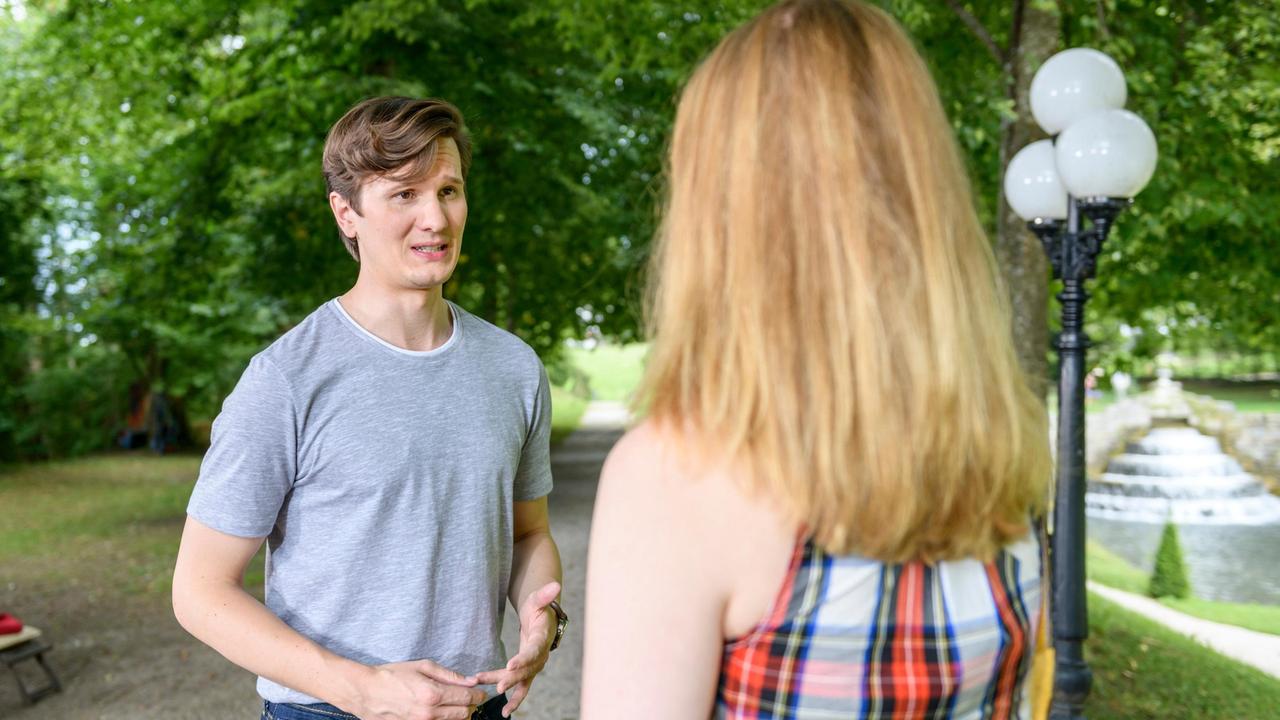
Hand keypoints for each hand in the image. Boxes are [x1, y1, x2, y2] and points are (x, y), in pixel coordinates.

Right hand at [352, 658, 487, 719]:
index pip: (467, 698)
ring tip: (454, 703)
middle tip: (468, 696)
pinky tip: (440, 711)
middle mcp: (428, 713)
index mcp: (432, 694)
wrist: (366, 692)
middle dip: (470, 705)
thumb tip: (471, 680)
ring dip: (459, 714)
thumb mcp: (422, 666)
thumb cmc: (393, 675)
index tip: (481, 692)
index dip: (478, 694)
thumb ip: (449, 675)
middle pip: (464, 714)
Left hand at [476, 581, 560, 717]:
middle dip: (512, 678)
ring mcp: (535, 665)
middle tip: (498, 686)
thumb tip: (555, 585)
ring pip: (522, 680)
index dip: (523, 659)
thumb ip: (544, 595)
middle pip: (527, 669)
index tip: (510, 665)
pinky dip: (515, 699)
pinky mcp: (528, 671)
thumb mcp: (538, 599)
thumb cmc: (538, 609)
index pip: (533, 650)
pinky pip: (522, 687)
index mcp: (542, 638)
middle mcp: (540, 655)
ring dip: (508, 688)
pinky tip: (505, 711)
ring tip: (498, 702)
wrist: (542, 620)